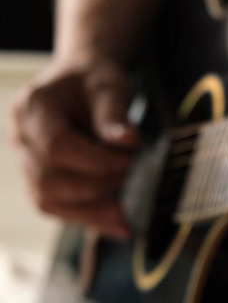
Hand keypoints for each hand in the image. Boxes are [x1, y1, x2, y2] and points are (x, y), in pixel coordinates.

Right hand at [12, 59, 138, 239]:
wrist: (83, 80)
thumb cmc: (94, 81)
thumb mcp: (110, 86)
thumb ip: (115, 115)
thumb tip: (129, 142)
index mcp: (33, 108)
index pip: (56, 146)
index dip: (95, 161)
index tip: (130, 159)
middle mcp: (22, 137)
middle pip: (47, 180)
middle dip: (96, 185)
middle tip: (131, 174)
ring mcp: (27, 162)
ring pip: (48, 200)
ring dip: (92, 209)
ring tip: (126, 206)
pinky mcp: (42, 179)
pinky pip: (59, 208)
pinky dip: (90, 218)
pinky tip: (119, 222)